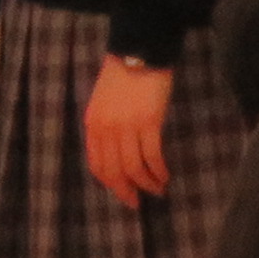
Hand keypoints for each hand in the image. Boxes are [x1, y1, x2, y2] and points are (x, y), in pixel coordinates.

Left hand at [85, 53, 173, 203]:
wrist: (138, 54)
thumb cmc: (122, 78)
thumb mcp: (103, 104)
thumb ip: (106, 128)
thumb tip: (116, 156)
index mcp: (93, 124)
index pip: (96, 164)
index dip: (110, 184)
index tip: (123, 195)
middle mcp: (106, 128)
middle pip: (114, 171)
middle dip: (126, 191)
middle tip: (139, 203)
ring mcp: (127, 126)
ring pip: (134, 168)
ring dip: (147, 184)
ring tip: (158, 189)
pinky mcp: (148, 122)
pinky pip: (152, 156)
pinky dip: (159, 170)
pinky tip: (165, 175)